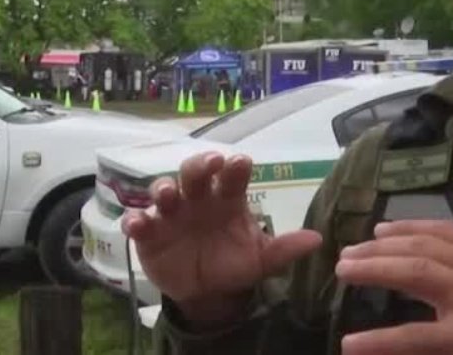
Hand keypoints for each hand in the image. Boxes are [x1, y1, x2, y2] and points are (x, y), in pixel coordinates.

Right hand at [122, 152, 320, 325]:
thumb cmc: (235, 263)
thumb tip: (318, 239)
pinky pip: (139, 222)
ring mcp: (172, 213)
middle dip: (200, 165)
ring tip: (168, 194)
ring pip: (163, 190)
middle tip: (210, 163)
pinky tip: (136, 224)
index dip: (235, 167)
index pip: (233, 176)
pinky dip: (135, 220)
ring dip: (163, 188)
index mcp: (228, 199)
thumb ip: (285, 249)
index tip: (239, 162)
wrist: (208, 290)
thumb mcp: (261, 260)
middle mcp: (199, 198)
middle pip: (196, 173)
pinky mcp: (149, 233)